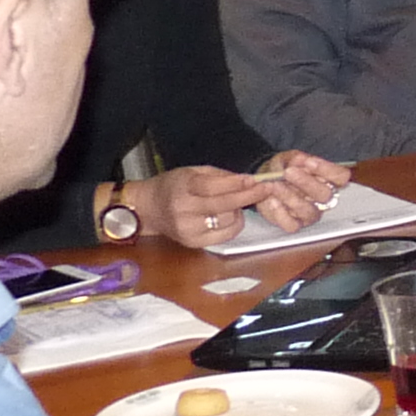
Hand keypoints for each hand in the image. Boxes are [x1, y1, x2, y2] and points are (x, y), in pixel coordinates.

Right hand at [128, 166, 298, 250]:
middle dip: (248, 196)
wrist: (148, 209)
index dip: (235, 184)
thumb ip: (219, 176)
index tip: (253, 179)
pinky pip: (225, 234)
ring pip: (227, 220)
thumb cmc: (174, 186)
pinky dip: (233, 224)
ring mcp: (188, 230)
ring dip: (238, 210)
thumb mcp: (192, 172)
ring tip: (232, 202)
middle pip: (223, 205)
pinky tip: (229, 215)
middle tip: (266, 188)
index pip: (212, 187)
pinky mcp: (193, 243)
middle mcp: (183, 211)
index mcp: (182, 188)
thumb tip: (246, 180)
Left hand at [245, 150, 348, 234]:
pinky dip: (280, 213)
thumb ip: (299, 159)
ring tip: (275, 185)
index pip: (341, 177)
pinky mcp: (294, 224)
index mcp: (327, 180)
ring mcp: (309, 213)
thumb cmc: (283, 169)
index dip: (327, 170)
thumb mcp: (289, 158)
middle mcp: (322, 199)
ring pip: (309, 211)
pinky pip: (292, 225)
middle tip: (288, 172)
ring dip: (290, 197)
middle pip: (325, 195)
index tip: (309, 162)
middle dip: (306, 182)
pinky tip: (272, 201)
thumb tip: (304, 162)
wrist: (264, 181)